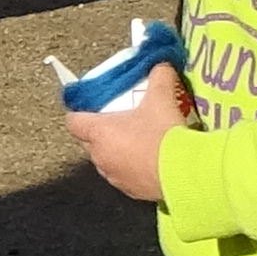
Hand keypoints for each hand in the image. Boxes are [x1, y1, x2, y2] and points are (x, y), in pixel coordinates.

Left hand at [67, 64, 189, 202]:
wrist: (183, 172)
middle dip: (100, 133)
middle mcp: (100, 156)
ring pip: (106, 161)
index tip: (89, 109)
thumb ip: (159, 77)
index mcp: (99, 132)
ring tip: (137, 142)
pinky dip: (131, 169)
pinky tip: (149, 161)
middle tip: (120, 122)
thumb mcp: (162, 98)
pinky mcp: (129, 191)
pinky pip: (123, 176)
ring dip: (116, 152)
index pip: (73, 122)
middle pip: (89, 142)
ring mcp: (113, 176)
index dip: (79, 114)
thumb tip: (162, 64)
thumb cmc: (163, 134)